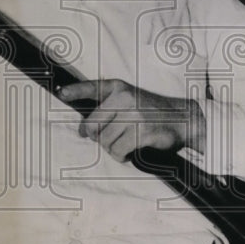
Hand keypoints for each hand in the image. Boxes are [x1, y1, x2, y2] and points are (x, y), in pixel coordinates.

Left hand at [57, 79, 205, 161]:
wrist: (183, 118)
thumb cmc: (151, 112)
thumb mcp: (130, 100)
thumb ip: (109, 107)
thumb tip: (85, 129)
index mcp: (118, 88)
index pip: (91, 88)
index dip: (74, 91)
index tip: (61, 93)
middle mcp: (124, 98)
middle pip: (92, 126)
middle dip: (96, 137)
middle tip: (107, 138)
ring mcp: (134, 114)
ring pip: (104, 141)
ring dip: (112, 148)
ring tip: (124, 143)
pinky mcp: (142, 131)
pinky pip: (118, 151)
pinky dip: (122, 156)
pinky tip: (130, 151)